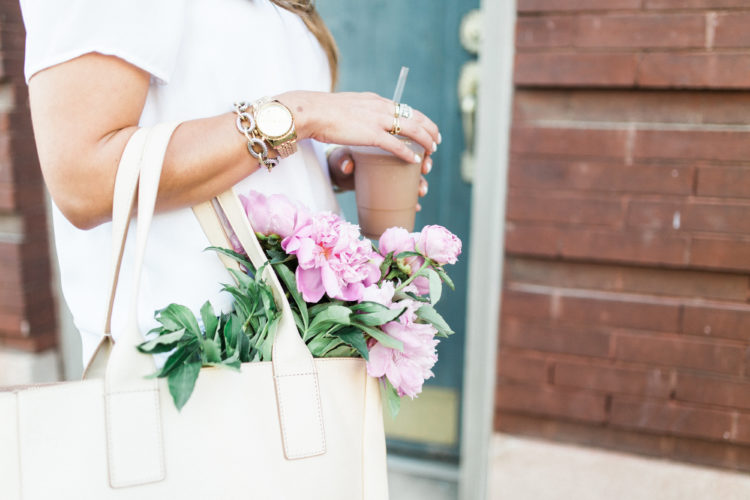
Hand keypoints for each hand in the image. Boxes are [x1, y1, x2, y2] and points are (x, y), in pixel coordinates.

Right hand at [276, 90, 440, 164]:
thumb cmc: (323, 111)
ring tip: (431, 152)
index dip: (420, 119)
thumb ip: (359, 112)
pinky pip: (396, 145)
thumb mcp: (347, 106)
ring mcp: (377, 120)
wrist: (312, 111)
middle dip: (429, 130)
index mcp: (376, 101)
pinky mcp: (371, 134)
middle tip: (436, 142)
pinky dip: (408, 153)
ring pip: (412, 130)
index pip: (404, 108)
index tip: (427, 128)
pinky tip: (414, 161)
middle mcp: (381, 107)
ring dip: (425, 142)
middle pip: (415, 117)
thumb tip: (360, 120)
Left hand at [327, 146, 431, 210]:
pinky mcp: (388, 186)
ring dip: (423, 182)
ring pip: (414, 176)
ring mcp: (392, 172)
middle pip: (417, 157)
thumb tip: (348, 166)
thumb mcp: (341, 157)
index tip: (424, 152)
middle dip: (426, 163)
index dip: (422, 145)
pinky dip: (412, 201)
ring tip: (421, 191)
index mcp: (386, 142)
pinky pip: (405, 193)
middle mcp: (393, 157)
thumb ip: (342, 160)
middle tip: (426, 169)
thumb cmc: (341, 159)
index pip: (409, 141)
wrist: (336, 171)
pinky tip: (416, 207)